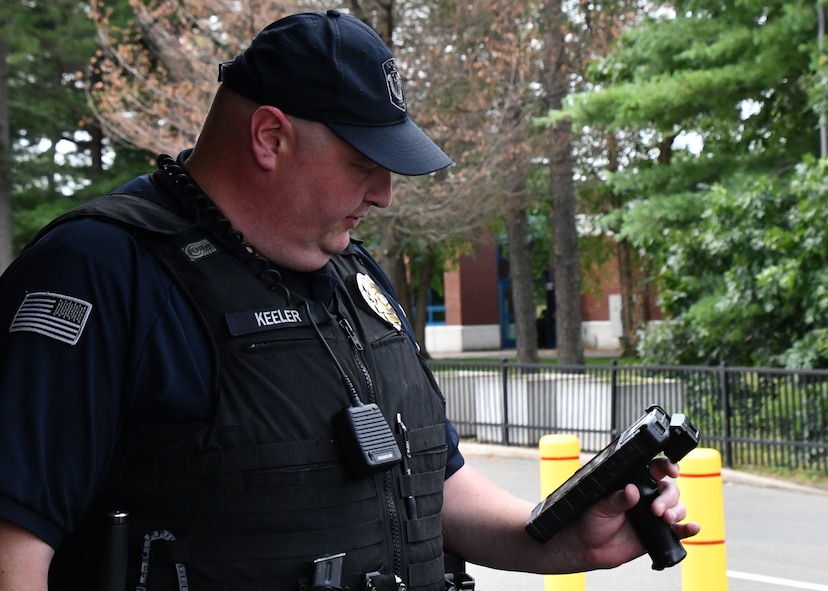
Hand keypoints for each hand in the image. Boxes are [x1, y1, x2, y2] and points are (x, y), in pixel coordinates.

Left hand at [567, 457, 700, 568]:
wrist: (590, 548)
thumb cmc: (591, 521)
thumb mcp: (600, 507)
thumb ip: (617, 499)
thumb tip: (632, 490)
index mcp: (632, 483)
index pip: (654, 470)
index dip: (665, 466)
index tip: (670, 470)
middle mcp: (646, 497)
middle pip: (670, 489)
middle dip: (668, 498)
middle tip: (656, 509)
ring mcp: (655, 515)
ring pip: (677, 507)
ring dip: (677, 511)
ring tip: (666, 519)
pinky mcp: (659, 533)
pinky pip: (679, 530)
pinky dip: (688, 528)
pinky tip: (693, 527)